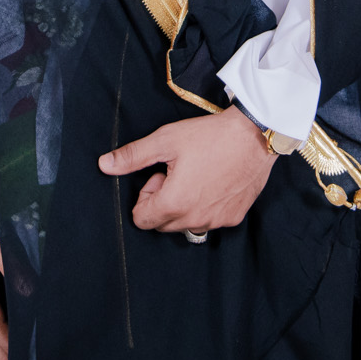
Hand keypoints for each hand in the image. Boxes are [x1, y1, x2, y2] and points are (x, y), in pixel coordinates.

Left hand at [97, 106, 276, 232]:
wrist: (255, 135)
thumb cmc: (210, 136)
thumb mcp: (166, 140)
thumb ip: (133, 156)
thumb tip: (104, 165)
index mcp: (174, 203)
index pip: (141, 220)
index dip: (145, 195)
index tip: (159, 174)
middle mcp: (195, 219)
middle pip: (162, 224)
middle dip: (163, 201)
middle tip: (177, 172)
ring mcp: (217, 221)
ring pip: (186, 224)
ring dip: (184, 206)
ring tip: (197, 176)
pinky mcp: (234, 217)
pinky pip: (210, 220)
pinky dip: (206, 207)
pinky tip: (214, 181)